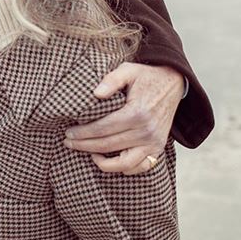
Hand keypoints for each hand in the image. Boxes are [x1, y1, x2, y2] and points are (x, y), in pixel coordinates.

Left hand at [64, 62, 183, 174]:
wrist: (173, 83)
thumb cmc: (145, 77)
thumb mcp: (128, 70)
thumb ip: (111, 80)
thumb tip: (95, 93)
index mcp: (137, 113)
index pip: (103, 129)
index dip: (83, 133)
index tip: (68, 132)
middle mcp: (147, 131)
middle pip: (108, 146)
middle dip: (84, 146)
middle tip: (68, 142)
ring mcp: (154, 143)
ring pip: (124, 164)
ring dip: (102, 162)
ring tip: (87, 153)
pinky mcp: (158, 149)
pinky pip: (140, 167)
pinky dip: (123, 169)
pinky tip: (107, 160)